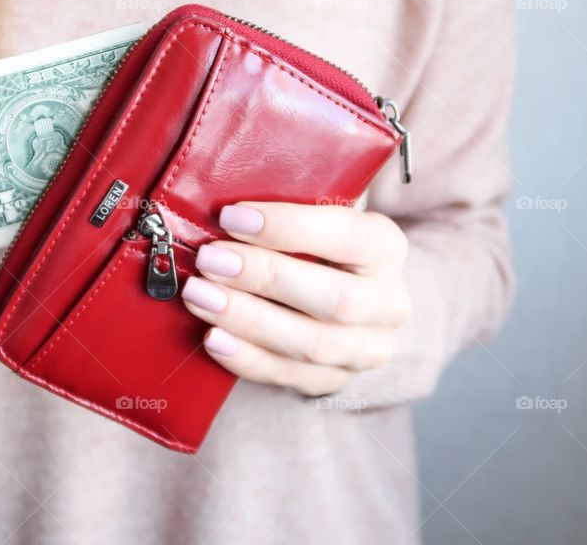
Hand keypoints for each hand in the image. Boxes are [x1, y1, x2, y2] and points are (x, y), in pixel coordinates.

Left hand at [181, 202, 410, 396]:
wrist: (352, 301)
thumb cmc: (321, 246)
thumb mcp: (320, 217)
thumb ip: (288, 210)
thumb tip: (221, 205)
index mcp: (386, 248)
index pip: (347, 236)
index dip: (288, 227)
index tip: (231, 216)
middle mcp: (387, 303)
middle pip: (334, 298)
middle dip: (263, 277)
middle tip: (209, 259)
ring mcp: (365, 348)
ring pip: (311, 344)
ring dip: (247, 319)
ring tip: (199, 296)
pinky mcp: (335, 381)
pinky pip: (289, 376)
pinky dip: (247, 358)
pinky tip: (213, 338)